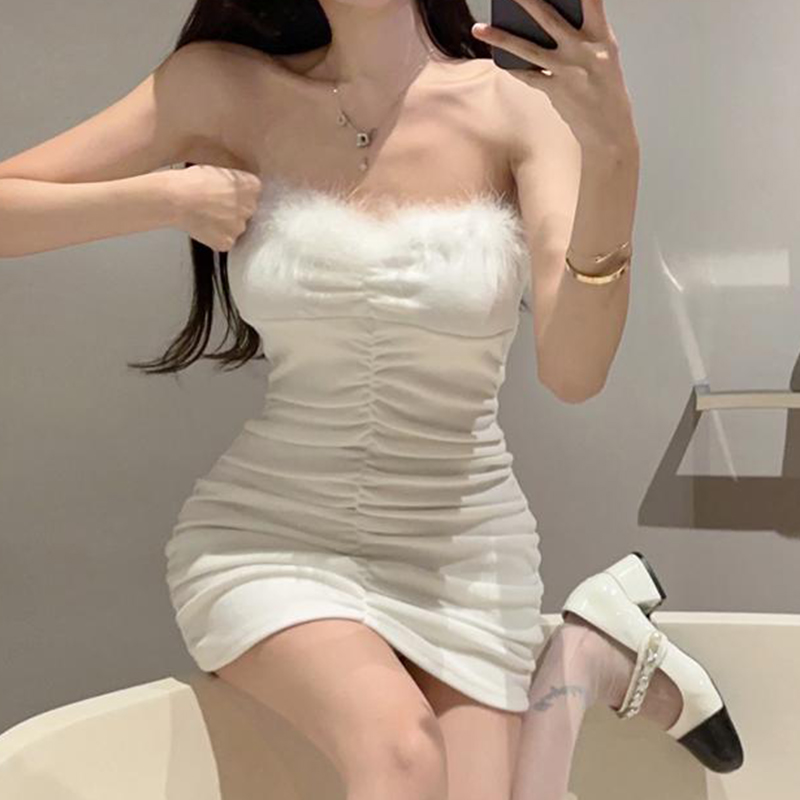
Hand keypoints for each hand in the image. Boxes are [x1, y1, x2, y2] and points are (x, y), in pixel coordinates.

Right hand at [167, 165, 262, 251]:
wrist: (176, 199)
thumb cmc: (190, 182)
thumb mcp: (217, 171)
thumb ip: (233, 181)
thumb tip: (234, 188)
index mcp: (251, 186)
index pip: (253, 192)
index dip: (238, 193)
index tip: (228, 194)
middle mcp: (250, 207)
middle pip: (247, 211)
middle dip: (234, 210)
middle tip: (214, 207)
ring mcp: (240, 227)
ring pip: (236, 228)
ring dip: (225, 225)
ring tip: (205, 217)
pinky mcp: (228, 241)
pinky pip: (225, 242)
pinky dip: (216, 238)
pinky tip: (204, 228)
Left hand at [472, 0, 637, 150]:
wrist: (609, 130)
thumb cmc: (606, 88)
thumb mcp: (604, 55)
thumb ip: (583, 35)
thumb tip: (545, 20)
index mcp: (603, 36)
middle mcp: (584, 50)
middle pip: (549, 17)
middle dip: (525, 0)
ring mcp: (568, 71)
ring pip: (527, 49)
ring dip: (499, 37)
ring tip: (478, 28)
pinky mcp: (555, 91)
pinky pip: (527, 76)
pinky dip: (513, 67)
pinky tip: (499, 59)